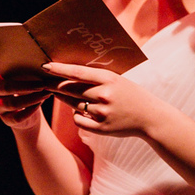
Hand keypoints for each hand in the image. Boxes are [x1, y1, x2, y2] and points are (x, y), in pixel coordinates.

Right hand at [0, 57, 48, 132]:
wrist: (30, 113)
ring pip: (13, 103)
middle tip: (43, 84)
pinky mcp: (6, 120)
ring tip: (46, 93)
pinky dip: (31, 109)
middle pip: (5, 87)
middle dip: (26, 86)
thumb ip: (26, 68)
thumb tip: (42, 63)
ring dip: (32, 98)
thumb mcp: (26, 77)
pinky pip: (18, 116)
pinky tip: (40, 103)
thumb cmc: (29, 87)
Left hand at [42, 62, 161, 135]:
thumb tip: (68, 74)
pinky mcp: (100, 128)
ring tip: (70, 96)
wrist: (149, 117)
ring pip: (73, 105)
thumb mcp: (116, 80)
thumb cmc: (130, 95)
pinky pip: (78, 120)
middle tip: (46, 83)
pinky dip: (77, 115)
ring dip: (67, 100)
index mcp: (108, 79)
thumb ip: (95, 78)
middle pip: (70, 89)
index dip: (59, 69)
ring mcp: (102, 113)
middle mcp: (104, 95)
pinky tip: (83, 111)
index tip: (45, 66)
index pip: (77, 73)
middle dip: (55, 86)